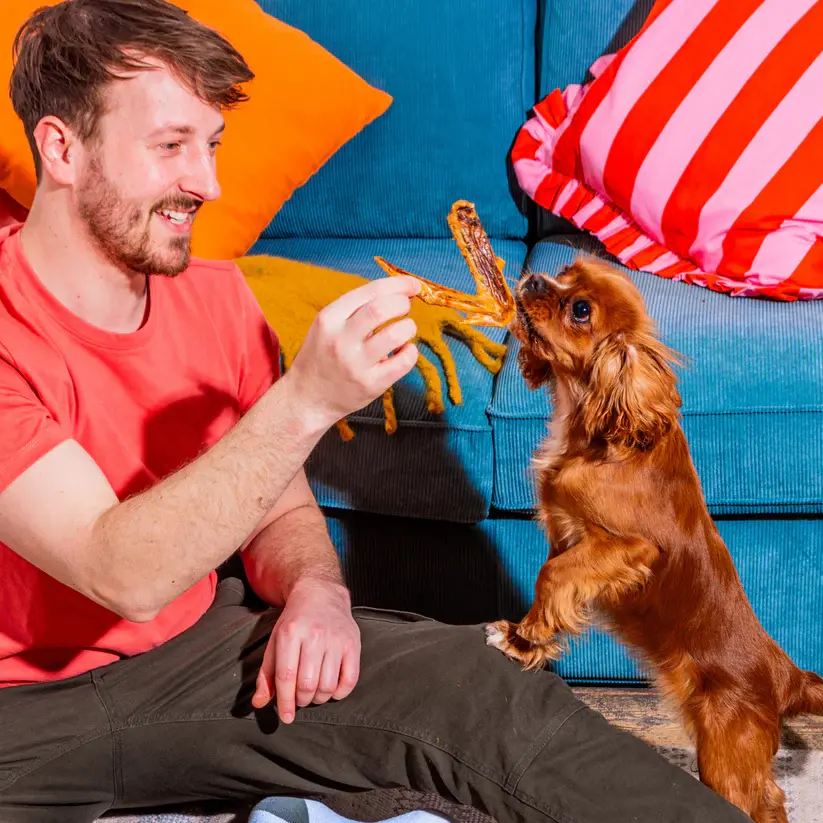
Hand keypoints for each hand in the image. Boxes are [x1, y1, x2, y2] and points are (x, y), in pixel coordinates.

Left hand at [251, 578, 360, 722]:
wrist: (321, 594)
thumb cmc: (295, 622)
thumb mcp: (275, 642)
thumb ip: (267, 674)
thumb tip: (259, 703)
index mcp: (290, 633)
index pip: (286, 677)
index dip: (284, 702)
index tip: (285, 717)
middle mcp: (314, 635)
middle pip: (307, 685)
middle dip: (301, 700)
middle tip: (299, 698)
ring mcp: (336, 639)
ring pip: (327, 686)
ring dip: (319, 698)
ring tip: (313, 692)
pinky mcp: (353, 643)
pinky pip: (350, 680)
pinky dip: (339, 693)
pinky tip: (331, 688)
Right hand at [284, 275, 420, 429]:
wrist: (307, 397)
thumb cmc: (323, 356)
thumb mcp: (328, 325)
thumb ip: (357, 309)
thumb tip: (400, 291)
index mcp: (330, 318)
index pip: (370, 291)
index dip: (398, 285)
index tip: (413, 285)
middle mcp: (341, 339)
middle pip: (381, 309)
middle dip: (402, 303)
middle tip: (405, 309)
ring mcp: (356, 364)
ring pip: (396, 334)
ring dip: (409, 327)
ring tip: (404, 330)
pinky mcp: (371, 384)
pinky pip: (404, 361)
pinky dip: (411, 351)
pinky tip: (403, 351)